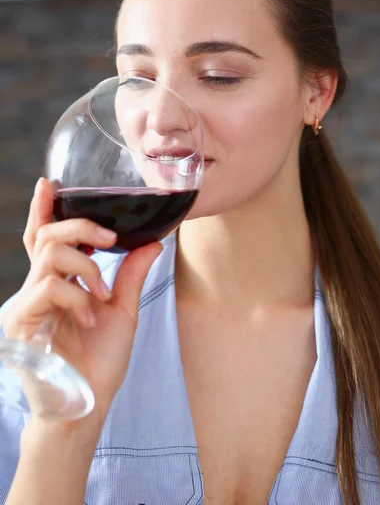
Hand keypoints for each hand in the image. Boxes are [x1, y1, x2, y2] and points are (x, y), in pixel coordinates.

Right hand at [2, 178, 161, 421]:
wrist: (89, 402)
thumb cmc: (100, 361)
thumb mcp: (123, 310)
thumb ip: (131, 274)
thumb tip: (152, 241)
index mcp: (59, 283)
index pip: (47, 239)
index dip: (44, 210)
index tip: (49, 183)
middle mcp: (38, 289)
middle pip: (47, 236)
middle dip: (80, 226)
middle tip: (108, 238)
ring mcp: (27, 304)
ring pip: (50, 255)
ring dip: (86, 267)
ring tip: (102, 296)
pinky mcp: (21, 322)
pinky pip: (48, 288)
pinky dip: (78, 297)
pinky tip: (89, 318)